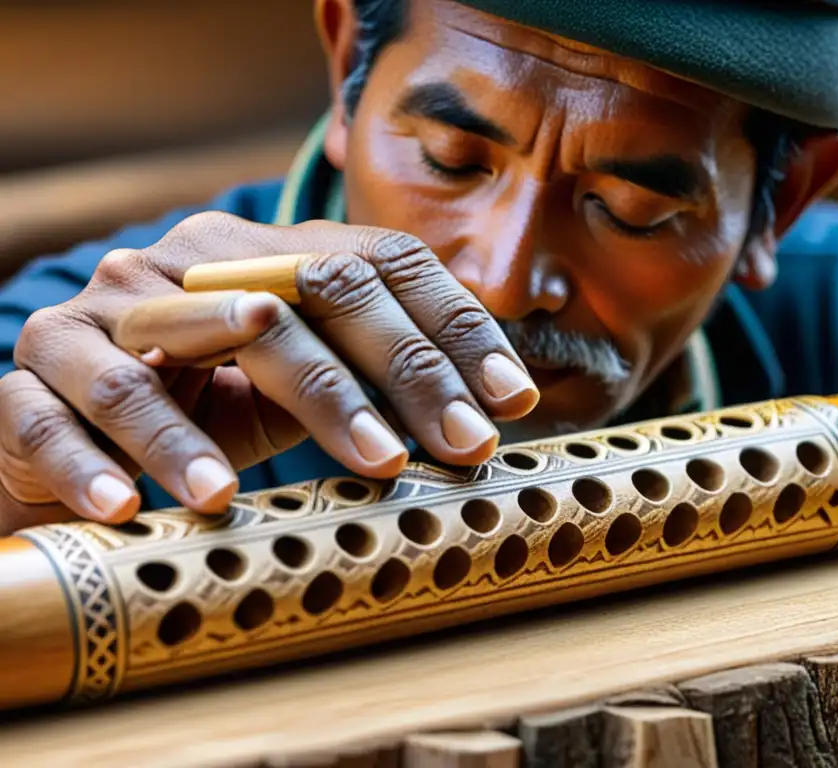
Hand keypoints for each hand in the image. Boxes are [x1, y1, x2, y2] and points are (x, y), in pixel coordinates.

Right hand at [0, 213, 537, 533]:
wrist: (88, 420)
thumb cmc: (222, 402)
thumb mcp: (312, 379)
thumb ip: (385, 372)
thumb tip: (508, 399)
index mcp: (263, 256)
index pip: (375, 268)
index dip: (452, 331)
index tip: (511, 401)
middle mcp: (184, 266)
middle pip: (295, 300)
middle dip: (382, 378)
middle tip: (449, 448)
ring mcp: (101, 318)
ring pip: (160, 355)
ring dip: (211, 431)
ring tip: (256, 491)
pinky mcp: (32, 379)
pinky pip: (52, 416)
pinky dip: (91, 462)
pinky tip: (128, 509)